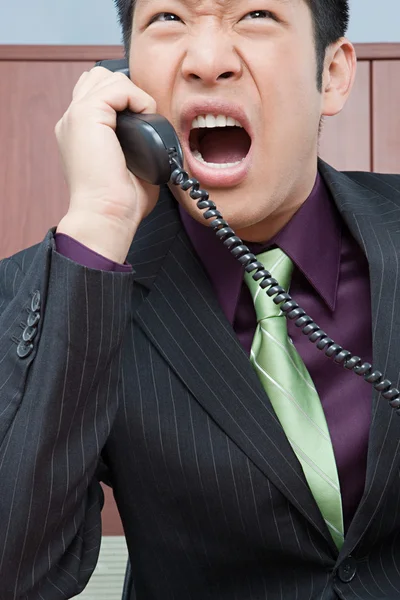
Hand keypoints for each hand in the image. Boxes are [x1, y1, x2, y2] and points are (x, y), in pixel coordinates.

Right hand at [56, 66, 159, 262]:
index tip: (143, 123)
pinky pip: (117, 87)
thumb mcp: (128, 164)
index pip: (97, 93)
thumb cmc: (120, 202)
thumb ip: (134, 141)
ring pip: (106, 77)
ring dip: (133, 95)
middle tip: (144, 120)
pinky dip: (138, 99)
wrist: (107, 215)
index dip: (124, 99)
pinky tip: (144, 121)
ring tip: (144, 122)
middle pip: (99, 77)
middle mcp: (72, 121)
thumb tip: (155, 129)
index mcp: (79, 133)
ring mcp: (76, 116)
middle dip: (127, 92)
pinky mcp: (86, 115)